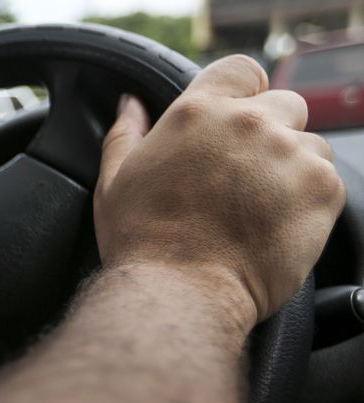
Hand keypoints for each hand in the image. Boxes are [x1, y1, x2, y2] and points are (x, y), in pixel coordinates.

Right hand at [94, 55, 345, 325]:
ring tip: (257, 211)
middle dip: (270, 135)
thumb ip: (126, 134)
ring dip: (291, 169)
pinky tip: (273, 227)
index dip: (243, 94)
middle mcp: (249, 123)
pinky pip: (326, 181)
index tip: (236, 122)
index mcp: (198, 113)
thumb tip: (131, 105)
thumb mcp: (115, 183)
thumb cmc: (142, 243)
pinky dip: (308, 201)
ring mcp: (289, 154)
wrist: (179, 293)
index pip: (242, 70)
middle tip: (242, 180)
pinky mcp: (321, 189)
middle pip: (284, 105)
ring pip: (310, 146)